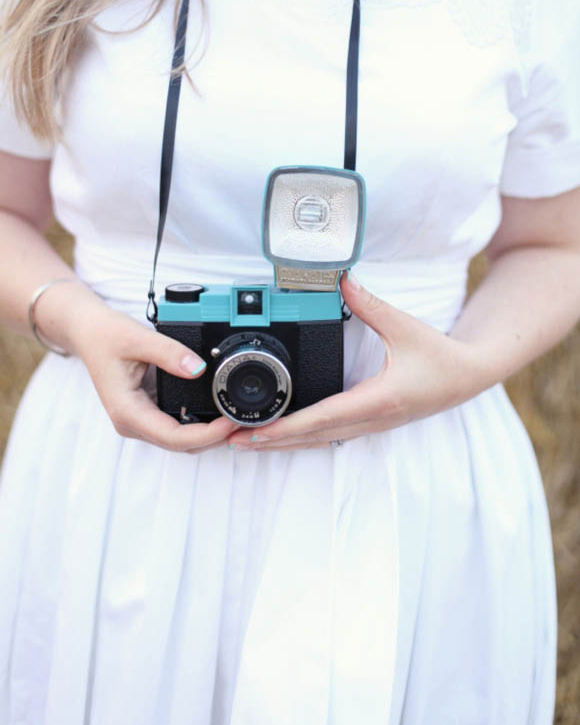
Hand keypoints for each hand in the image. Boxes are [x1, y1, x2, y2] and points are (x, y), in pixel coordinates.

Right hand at [68, 301, 239, 452]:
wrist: (90, 332)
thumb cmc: (106, 336)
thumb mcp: (137, 338)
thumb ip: (168, 353)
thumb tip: (198, 368)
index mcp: (127, 412)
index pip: (175, 438)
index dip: (207, 434)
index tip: (232, 420)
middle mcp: (133, 423)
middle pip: (182, 445)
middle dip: (215, 438)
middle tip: (244, 419)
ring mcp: (141, 420)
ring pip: (182, 441)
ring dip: (209, 434)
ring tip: (236, 417)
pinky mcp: (148, 412)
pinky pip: (178, 427)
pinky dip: (200, 424)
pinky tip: (219, 412)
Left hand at [226, 273, 491, 450]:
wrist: (470, 377)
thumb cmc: (441, 356)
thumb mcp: (406, 327)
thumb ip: (371, 305)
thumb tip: (343, 281)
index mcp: (379, 399)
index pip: (323, 417)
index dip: (287, 426)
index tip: (256, 431)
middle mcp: (372, 419)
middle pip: (312, 437)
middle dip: (271, 440)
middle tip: (231, 441)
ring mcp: (371, 425)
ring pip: (318, 441)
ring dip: (283, 443)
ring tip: (246, 442)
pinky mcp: (371, 423)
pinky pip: (329, 436)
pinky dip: (302, 437)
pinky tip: (284, 435)